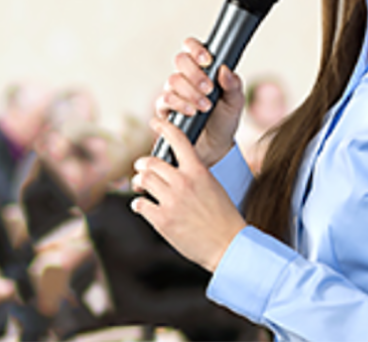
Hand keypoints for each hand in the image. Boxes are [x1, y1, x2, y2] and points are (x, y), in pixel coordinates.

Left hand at [130, 117, 245, 271]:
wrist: (229, 246)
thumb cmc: (223, 217)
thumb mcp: (213, 186)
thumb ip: (194, 174)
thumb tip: (175, 168)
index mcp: (198, 171)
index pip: (177, 139)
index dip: (163, 127)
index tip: (155, 121)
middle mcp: (182, 183)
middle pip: (151, 162)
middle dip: (142, 163)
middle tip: (141, 167)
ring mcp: (171, 201)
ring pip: (143, 180)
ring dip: (138, 181)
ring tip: (140, 185)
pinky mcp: (162, 220)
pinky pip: (139, 203)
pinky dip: (138, 203)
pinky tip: (142, 205)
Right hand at [153, 38, 244, 166]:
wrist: (215, 146)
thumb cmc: (225, 119)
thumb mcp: (235, 102)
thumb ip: (233, 85)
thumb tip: (224, 69)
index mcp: (202, 68)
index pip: (191, 46)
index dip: (196, 49)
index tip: (208, 61)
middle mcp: (185, 76)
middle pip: (180, 60)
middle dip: (195, 74)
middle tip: (209, 89)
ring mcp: (173, 91)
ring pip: (173, 80)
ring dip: (190, 93)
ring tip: (205, 107)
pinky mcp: (165, 108)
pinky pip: (164, 99)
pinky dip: (179, 104)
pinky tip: (191, 112)